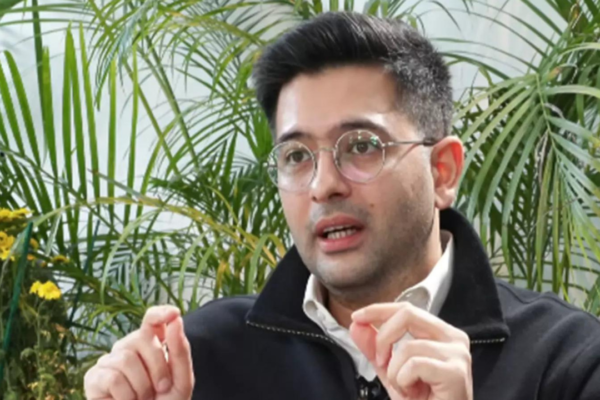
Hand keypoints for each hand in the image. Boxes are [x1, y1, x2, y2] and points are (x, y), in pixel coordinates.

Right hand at [84, 305, 194, 399]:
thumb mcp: (181, 380)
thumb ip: (180, 350)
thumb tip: (175, 318)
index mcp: (152, 344)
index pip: (152, 319)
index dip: (160, 313)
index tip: (174, 314)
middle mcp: (129, 347)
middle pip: (142, 338)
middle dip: (158, 366)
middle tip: (161, 389)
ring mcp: (110, 360)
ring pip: (126, 358)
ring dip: (142, 386)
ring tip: (142, 399)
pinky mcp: (94, 377)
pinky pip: (112, 377)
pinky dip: (126, 395)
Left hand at [350, 303, 471, 399]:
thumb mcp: (392, 371)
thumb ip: (375, 347)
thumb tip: (356, 325)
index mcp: (442, 334)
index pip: (407, 309)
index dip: (379, 310)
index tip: (357, 317)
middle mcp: (454, 338)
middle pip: (408, 315)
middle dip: (384, 337)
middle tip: (380, 362)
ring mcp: (458, 354)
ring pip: (408, 347)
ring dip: (395, 373)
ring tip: (406, 389)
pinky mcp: (456, 372)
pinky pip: (414, 365)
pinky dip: (404, 381)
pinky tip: (415, 394)